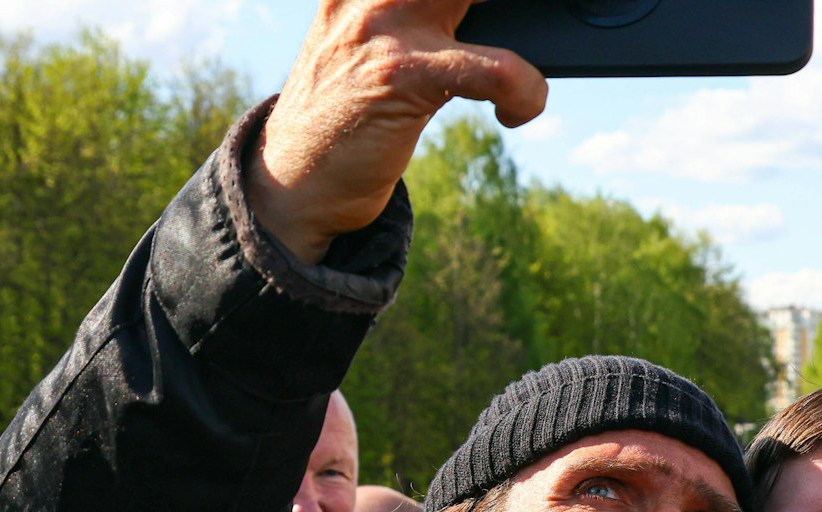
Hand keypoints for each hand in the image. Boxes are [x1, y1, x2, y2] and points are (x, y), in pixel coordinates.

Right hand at [249, 0, 547, 262]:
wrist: (293, 183)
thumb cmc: (346, 119)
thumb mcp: (373, 53)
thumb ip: (423, 24)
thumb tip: (501, 22)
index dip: (478, 1)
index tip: (497, 18)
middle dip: (502, 5)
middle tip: (528, 25)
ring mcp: (385, 28)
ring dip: (527, 35)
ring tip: (521, 75)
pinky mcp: (402, 75)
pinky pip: (495, 70)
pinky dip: (526, 91)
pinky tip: (516, 112)